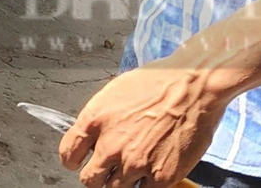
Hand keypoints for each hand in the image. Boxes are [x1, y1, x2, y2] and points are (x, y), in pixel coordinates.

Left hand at [57, 66, 226, 187]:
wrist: (193, 87)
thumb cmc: (157, 83)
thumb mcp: (115, 93)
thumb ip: (100, 120)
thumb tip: (91, 137)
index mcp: (94, 120)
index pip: (68, 155)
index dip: (74, 160)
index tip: (80, 161)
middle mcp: (111, 145)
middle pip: (89, 180)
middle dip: (98, 175)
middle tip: (109, 168)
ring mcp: (135, 164)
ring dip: (121, 181)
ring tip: (135, 165)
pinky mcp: (160, 177)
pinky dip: (146, 184)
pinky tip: (152, 169)